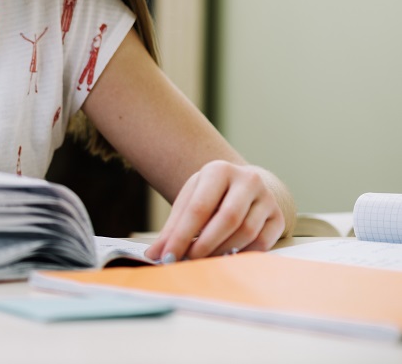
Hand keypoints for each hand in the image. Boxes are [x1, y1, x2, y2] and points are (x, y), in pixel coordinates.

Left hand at [145, 160, 285, 261]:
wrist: (240, 187)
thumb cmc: (210, 196)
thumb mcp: (189, 202)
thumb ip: (172, 228)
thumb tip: (154, 254)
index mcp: (219, 170)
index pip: (199, 207)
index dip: (182, 235)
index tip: (168, 255)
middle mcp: (247, 180)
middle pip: (227, 219)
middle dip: (204, 245)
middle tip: (187, 261)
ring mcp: (266, 198)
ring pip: (246, 232)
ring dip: (222, 251)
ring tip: (203, 260)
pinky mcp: (278, 217)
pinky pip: (262, 243)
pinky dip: (241, 254)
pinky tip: (226, 256)